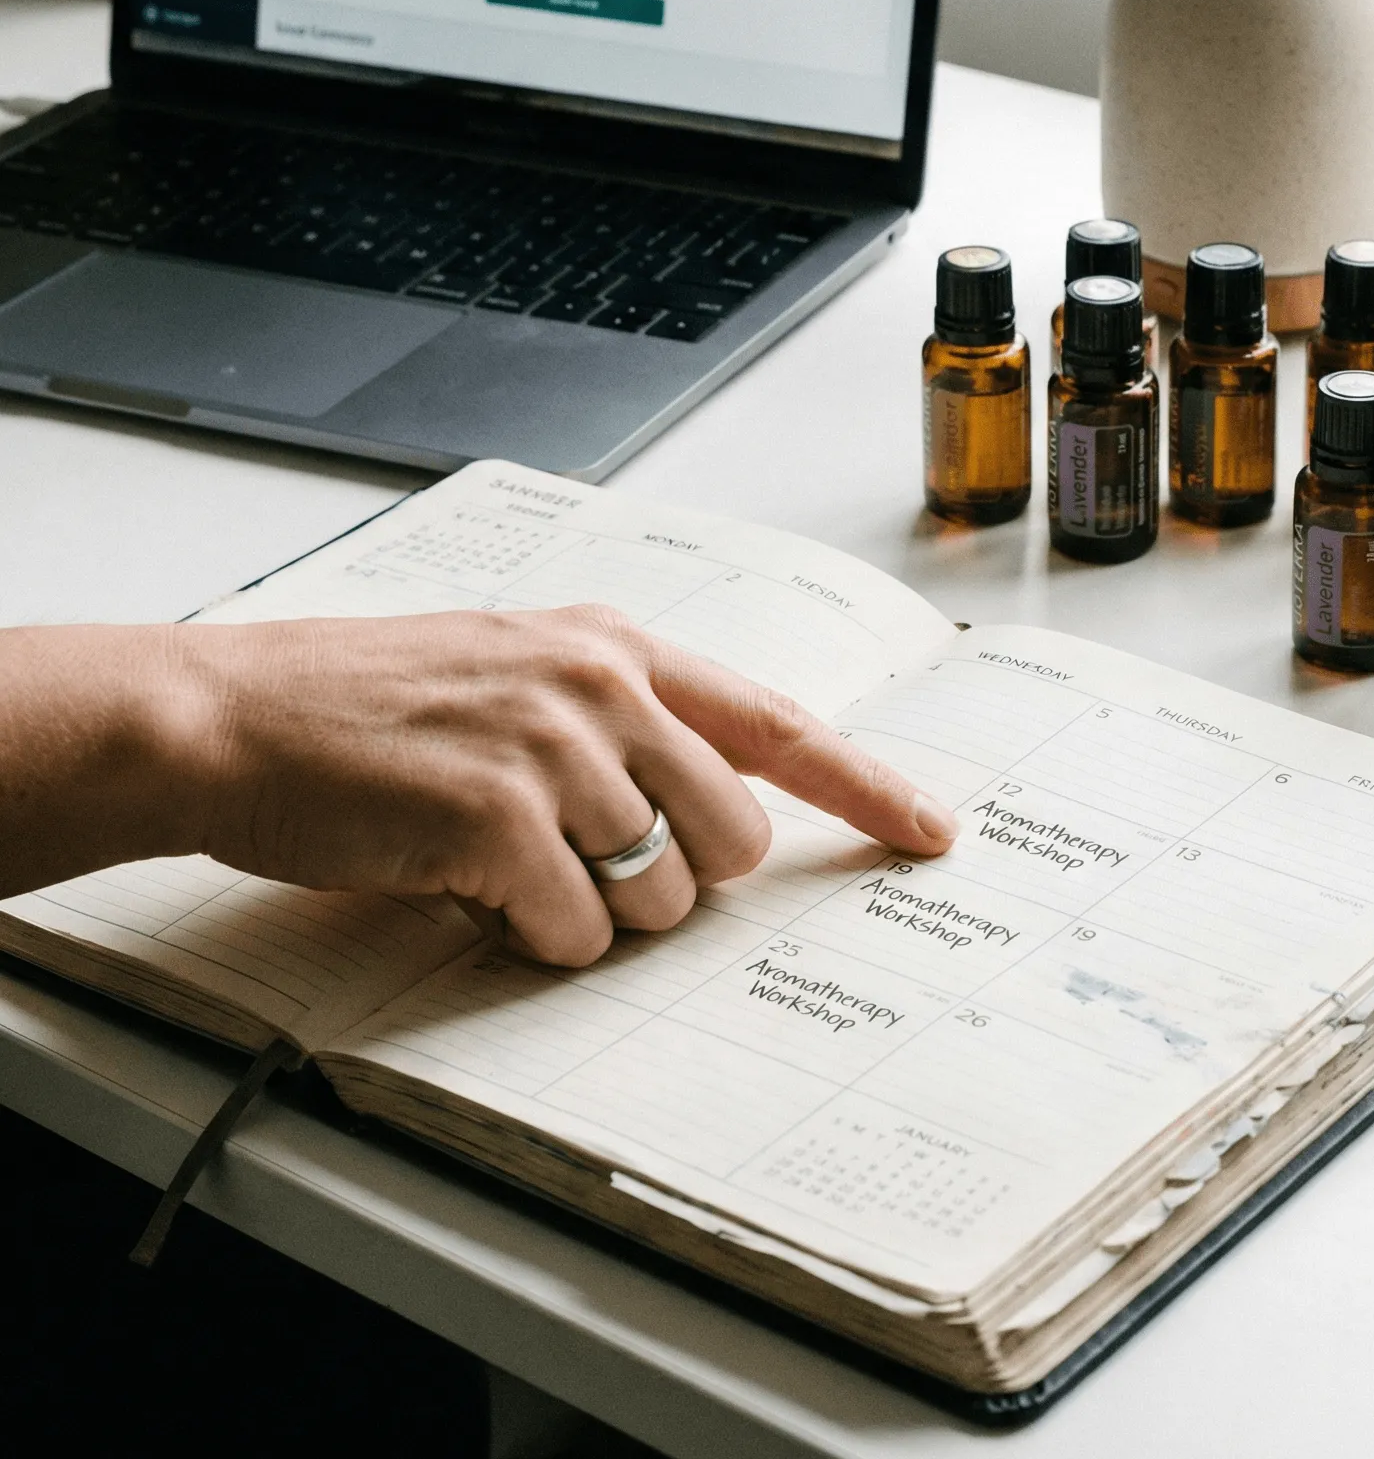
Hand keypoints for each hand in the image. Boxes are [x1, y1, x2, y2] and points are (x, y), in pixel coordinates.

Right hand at [0, 609, 956, 966]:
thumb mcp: (512, 674)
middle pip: (731, 833)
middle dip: (676, 880)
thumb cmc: (363, 705)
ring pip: (658, 893)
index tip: (929, 830)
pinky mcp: (499, 813)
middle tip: (583, 865)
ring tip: (502, 863)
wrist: (235, 715)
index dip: (865, 784)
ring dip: (590, 912)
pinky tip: (465, 886)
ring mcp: (553, 744)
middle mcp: (601, 682)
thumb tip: (698, 822)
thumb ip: (616, 723)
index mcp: (614, 644)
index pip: (778, 719)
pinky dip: (528, 938)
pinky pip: (573, 931)